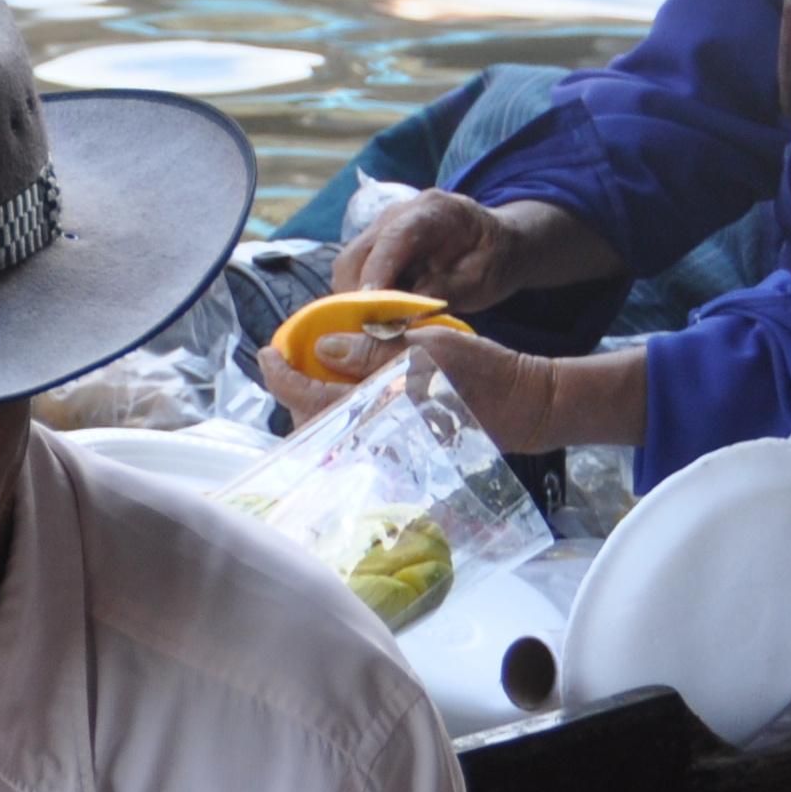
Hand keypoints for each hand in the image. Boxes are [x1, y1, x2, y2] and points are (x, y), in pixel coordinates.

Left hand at [255, 326, 641, 454]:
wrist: (524, 403)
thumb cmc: (480, 369)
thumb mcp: (425, 345)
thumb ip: (371, 348)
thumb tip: (322, 349)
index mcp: (375, 408)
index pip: (307, 398)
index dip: (279, 376)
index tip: (267, 353)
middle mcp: (374, 436)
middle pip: (309, 421)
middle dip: (290, 392)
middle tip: (284, 362)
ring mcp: (386, 446)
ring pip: (329, 429)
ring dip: (311, 402)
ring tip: (309, 372)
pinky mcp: (398, 446)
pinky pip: (353, 431)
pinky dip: (337, 410)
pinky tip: (341, 388)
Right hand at [334, 188, 526, 310]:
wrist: (497, 242)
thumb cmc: (494, 259)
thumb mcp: (482, 281)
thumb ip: (446, 293)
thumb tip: (404, 318)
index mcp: (435, 211)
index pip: (394, 238)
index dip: (377, 272)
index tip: (368, 309)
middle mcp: (399, 213)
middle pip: (357, 254)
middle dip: (356, 296)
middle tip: (370, 332)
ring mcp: (381, 228)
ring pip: (347, 266)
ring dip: (354, 300)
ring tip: (376, 326)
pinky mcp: (372, 246)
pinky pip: (352, 273)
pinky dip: (358, 298)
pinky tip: (378, 316)